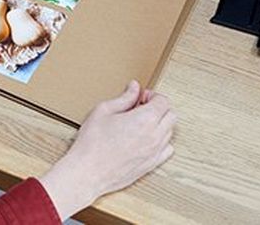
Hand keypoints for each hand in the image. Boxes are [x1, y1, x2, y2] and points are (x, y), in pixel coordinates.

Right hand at [39, 81, 175, 220]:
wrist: (88, 171)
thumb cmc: (93, 143)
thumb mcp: (104, 111)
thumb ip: (124, 98)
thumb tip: (134, 88)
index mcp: (145, 119)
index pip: (163, 101)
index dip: (152, 95)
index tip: (140, 97)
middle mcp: (155, 136)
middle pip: (170, 115)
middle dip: (158, 108)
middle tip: (141, 108)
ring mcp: (155, 152)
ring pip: (169, 132)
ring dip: (160, 124)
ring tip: (140, 123)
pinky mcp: (151, 165)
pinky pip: (167, 149)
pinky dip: (161, 141)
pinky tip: (145, 139)